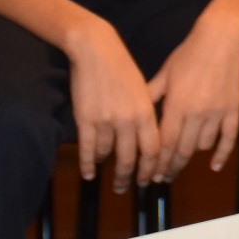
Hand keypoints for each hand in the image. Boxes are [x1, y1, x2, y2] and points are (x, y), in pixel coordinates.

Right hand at [63, 17, 160, 191]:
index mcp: (145, 111)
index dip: (152, 167)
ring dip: (107, 168)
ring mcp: (105, 121)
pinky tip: (89, 174)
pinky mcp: (85, 120)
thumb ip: (146, 115)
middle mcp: (128, 119)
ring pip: (107, 155)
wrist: (97, 50)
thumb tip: (150, 139)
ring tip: (108, 176)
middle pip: (131, 158)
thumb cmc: (122, 69)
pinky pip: (87, 150)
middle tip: (127, 188)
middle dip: (129, 177)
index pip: (153, 149)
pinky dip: (88, 165)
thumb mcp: (142, 90)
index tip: (150, 179)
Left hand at [147, 11, 238, 181]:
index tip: (149, 175)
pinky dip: (222, 154)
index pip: (163, 144)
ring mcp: (217, 113)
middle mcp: (196, 114)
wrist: (221, 38)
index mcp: (176, 106)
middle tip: (162, 178)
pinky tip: (215, 166)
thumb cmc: (188, 54)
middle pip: (182, 150)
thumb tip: (135, 115)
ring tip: (181, 164)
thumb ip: (150, 96)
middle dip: (170, 168)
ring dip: (191, 157)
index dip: (155, 163)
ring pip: (202, 146)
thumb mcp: (164, 74)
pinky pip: (229, 138)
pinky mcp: (233, 109)